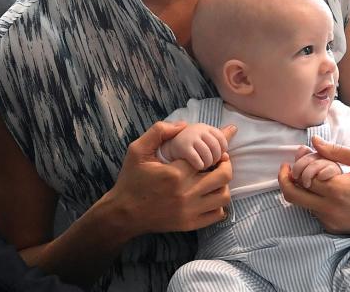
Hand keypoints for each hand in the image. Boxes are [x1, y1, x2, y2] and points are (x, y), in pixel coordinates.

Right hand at [103, 121, 234, 239]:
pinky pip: (218, 214)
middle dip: (225, 164)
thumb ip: (158, 132)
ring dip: (223, 184)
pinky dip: (219, 204)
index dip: (216, 150)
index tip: (217, 147)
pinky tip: (209, 196)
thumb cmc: (131, 180)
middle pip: (223, 176)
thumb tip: (183, 125)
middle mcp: (186, 193)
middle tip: (219, 160)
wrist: (124, 213)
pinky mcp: (190, 224)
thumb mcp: (137, 150)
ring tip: (214, 177)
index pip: (208, 157)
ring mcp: (190, 211)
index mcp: (175, 173)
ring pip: (224, 196)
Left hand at [278, 136, 349, 234]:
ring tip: (310, 175)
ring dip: (300, 189)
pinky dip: (312, 200)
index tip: (299, 154)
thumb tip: (313, 141)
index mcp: (338, 190)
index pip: (302, 176)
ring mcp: (332, 221)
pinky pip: (314, 213)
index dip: (297, 164)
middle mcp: (331, 209)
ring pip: (302, 205)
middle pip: (292, 195)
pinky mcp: (335, 229)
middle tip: (286, 168)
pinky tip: (323, 189)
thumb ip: (337, 150)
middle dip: (284, 180)